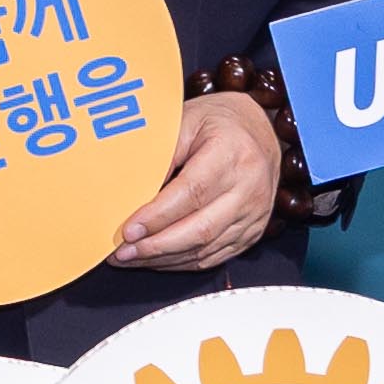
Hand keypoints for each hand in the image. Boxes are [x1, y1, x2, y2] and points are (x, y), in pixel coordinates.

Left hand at [109, 84, 288, 270]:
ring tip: (132, 258)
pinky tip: (157, 259)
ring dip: (164, 258)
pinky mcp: (252, 232)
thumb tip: (132, 191)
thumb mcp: (186, 121)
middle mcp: (250, 187)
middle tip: (123, 252)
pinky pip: (214, 257)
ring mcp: (254, 213)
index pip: (192, 193)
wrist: (260, 131)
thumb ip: (161, 154)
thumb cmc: (219, 123)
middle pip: (201, 228)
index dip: (158, 216)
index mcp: (233, 153)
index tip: (129, 229)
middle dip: (156, 245)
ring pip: (205, 248)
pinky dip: (181, 262)